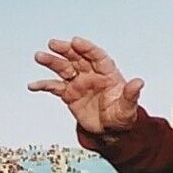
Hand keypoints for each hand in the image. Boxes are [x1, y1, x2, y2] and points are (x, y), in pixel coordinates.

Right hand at [28, 37, 143, 135]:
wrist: (110, 131)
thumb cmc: (122, 116)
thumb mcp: (128, 108)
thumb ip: (131, 95)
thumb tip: (139, 82)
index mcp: (108, 73)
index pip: (97, 56)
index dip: (87, 48)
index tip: (76, 41)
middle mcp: (91, 75)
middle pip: (77, 57)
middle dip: (66, 50)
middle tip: (53, 44)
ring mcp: (79, 83)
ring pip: (63, 68)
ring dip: (51, 62)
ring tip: (39, 56)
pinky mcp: (69, 94)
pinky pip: (54, 87)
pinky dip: (43, 85)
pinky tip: (33, 86)